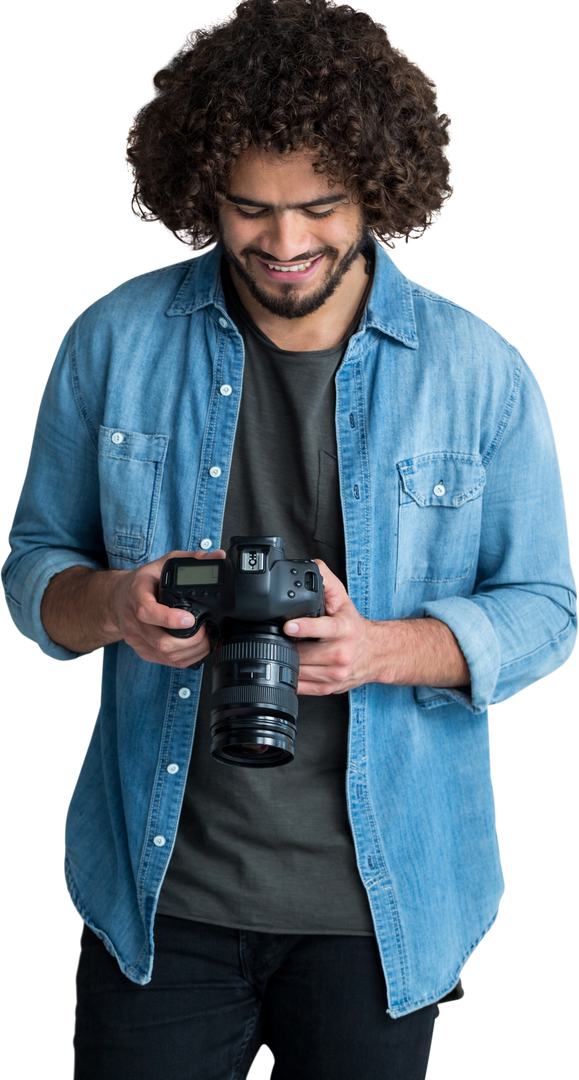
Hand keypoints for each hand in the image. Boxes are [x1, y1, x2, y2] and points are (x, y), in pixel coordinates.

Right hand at [113, 549, 225, 667]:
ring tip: (205, 640)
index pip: (147, 611)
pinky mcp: (143, 651)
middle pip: (160, 641)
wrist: (120, 598)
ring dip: (191, 651)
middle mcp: (133, 620)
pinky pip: (165, 662)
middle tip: (206, 630)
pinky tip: (196, 649)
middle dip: (190, 641)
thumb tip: (217, 556)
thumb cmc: (145, 581)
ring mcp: (137, 638)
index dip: (169, 619)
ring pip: (165, 655)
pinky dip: (185, 658)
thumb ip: (192, 559)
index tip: (190, 619)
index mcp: (137, 594)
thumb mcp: (165, 563)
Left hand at [283, 559, 376, 693]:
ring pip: (300, 671)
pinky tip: (289, 666)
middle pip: (304, 653)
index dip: (305, 627)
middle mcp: (342, 654)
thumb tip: (311, 566)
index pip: (324, 629)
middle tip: (278, 638)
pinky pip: (301, 687)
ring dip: (287, 661)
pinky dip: (291, 677)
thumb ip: (326, 580)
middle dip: (288, 646)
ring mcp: (335, 674)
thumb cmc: (354, 627)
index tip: (289, 626)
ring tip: (283, 650)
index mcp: (344, 630)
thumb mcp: (343, 599)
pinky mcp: (328, 689)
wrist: (376, 654)